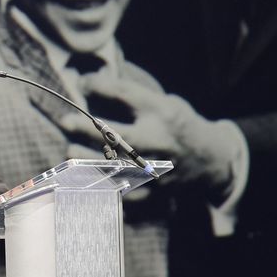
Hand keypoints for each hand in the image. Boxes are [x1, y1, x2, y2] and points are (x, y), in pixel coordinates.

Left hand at [60, 77, 240, 194]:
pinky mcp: (154, 192)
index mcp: (162, 112)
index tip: (82, 82)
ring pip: (115, 167)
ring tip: (69, 151)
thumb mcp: (164, 101)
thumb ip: (133, 97)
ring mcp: (156, 168)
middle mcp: (159, 139)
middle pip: (117, 134)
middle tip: (65, 121)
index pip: (125, 93)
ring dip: (87, 160)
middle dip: (86, 128)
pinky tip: (84, 181)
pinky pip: (122, 194)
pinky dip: (101, 187)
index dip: (100, 85)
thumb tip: (92, 85)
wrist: (210, 159)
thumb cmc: (178, 123)